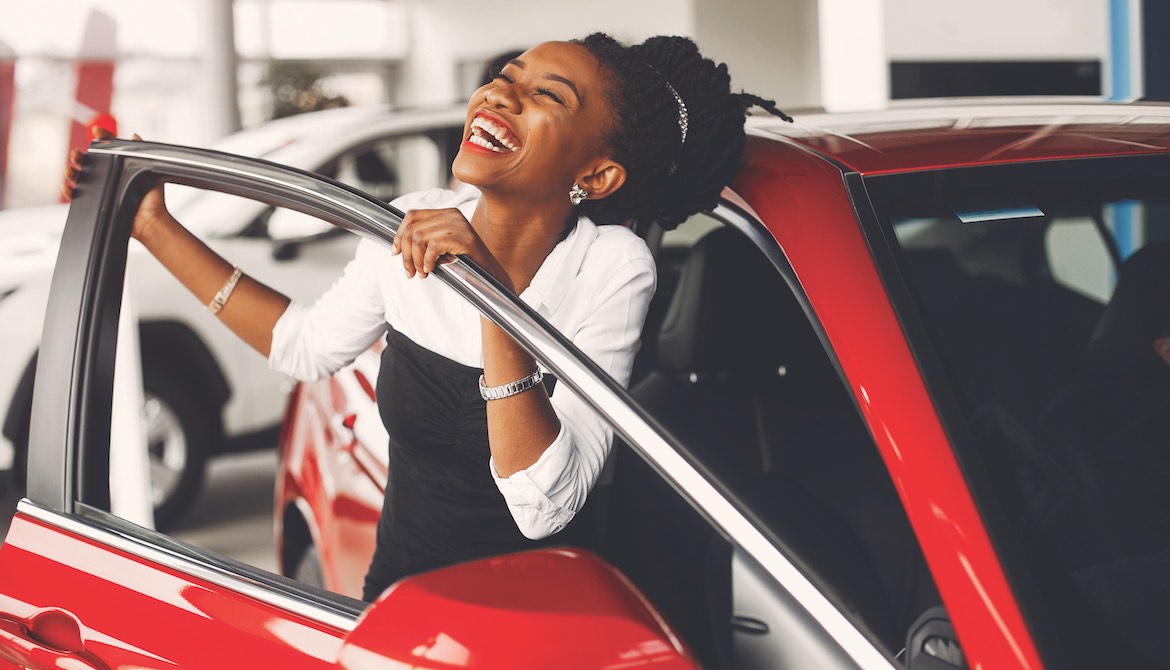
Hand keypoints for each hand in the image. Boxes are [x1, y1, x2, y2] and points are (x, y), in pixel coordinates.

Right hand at [61, 125, 168, 240]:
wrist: (150, 220)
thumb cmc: (152, 199)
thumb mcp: (148, 172)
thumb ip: (141, 153)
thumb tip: (134, 136)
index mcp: (119, 167)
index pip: (107, 149)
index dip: (102, 138)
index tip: (97, 131)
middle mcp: (108, 177)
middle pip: (88, 163)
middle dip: (79, 156)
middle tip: (77, 154)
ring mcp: (100, 190)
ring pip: (79, 178)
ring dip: (71, 172)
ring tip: (70, 169)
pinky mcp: (95, 204)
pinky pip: (77, 197)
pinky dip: (68, 191)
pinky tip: (67, 186)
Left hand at [393, 208, 502, 281]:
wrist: (490, 276)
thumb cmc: (464, 263)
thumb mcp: (441, 246)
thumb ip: (424, 239)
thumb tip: (398, 245)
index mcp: (446, 213)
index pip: (412, 215)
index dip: (399, 234)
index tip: (396, 253)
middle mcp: (452, 215)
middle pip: (412, 229)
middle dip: (406, 254)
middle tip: (409, 271)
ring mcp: (458, 225)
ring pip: (419, 238)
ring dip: (415, 260)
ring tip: (421, 273)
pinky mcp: (463, 238)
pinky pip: (433, 246)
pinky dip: (428, 261)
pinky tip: (431, 269)